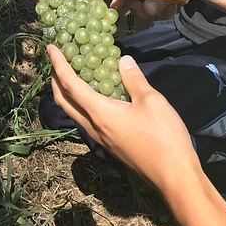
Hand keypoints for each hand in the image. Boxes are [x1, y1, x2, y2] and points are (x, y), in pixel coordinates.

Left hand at [47, 45, 200, 192]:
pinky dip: (81, 103)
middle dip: (56, 79)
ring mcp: (101, 139)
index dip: (59, 65)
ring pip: (74, 112)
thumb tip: (122, 61)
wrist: (174, 176)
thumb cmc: (163, 137)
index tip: (51, 48)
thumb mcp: (152, 101)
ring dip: (67, 93)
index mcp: (100, 114)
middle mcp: (94, 127)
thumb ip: (134, 79)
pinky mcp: (110, 144)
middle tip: (56, 60)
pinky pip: (86, 120)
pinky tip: (94, 96)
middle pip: (64, 101)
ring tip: (71, 74)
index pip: (70, 85)